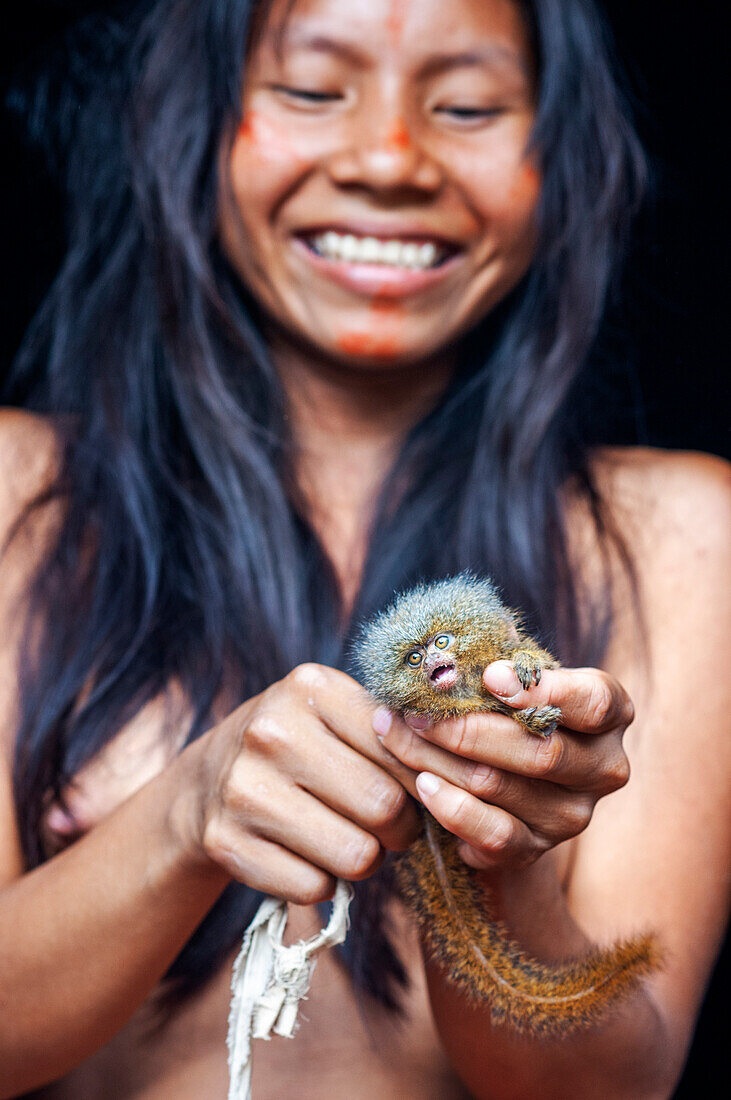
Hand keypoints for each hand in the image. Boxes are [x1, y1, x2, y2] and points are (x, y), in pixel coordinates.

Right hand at [188, 664, 420, 902]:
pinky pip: (314, 888)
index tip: (428, 790)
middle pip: (385, 807)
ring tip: (349, 835)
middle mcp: (272, 732)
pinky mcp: (226, 842)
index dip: (428, 778)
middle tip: (388, 821)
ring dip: (366, 858)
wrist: (208, 781)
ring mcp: (243, 788)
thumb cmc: (303, 744)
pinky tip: (307, 853)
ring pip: (356, 856)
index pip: (403, 747)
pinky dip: (322, 881)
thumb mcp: (340, 716)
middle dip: (400, 826)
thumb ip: (401, 734)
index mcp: (312, 688)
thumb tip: (479, 775)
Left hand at [372, 661, 633, 870]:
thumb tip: (448, 656)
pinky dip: (451, 807)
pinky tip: (421, 782)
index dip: (544, 689)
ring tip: (393, 733)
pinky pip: (492, 833)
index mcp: (610, 714)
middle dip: (466, 728)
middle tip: (414, 709)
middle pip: (540, 753)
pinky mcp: (536, 850)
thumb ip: (496, 663)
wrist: (504, 775)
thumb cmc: (505, 707)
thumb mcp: (512, 676)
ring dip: (435, 757)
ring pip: (500, 787)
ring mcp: (572, 816)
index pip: (593, 702)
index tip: (490, 675)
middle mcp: (603, 768)